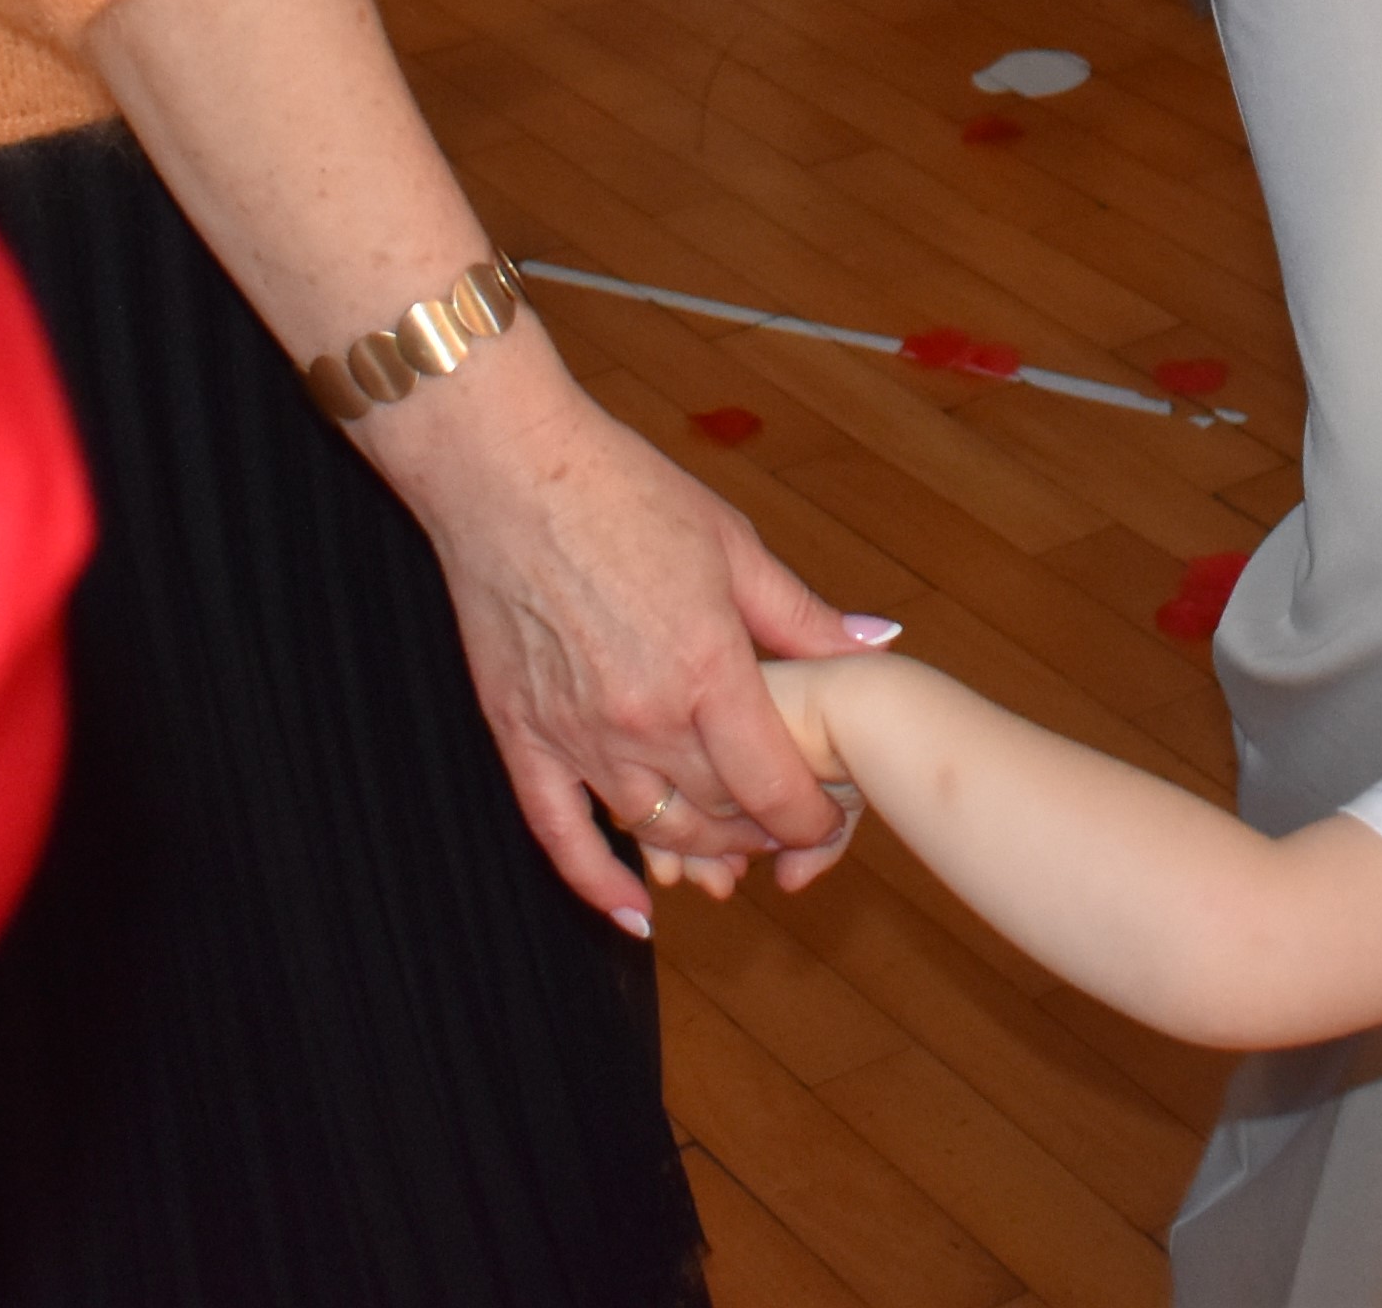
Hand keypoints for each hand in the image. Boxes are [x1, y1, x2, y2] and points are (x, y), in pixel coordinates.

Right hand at [386, 354, 893, 925]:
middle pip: (722, 818)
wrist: (508, 469)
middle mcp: (643, 718)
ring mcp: (577, 736)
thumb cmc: (623, 492)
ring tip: (731, 856)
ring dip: (701, 856)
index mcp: (706, 668)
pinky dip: (599, 884)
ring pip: (656, 834)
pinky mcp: (522, 739)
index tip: (832, 818)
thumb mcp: (731, 544)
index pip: (775, 788)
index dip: (814, 819)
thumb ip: (800, 614)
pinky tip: (635, 911)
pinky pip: (562, 838)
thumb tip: (874, 645)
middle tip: (788, 826)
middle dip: (765, 834)